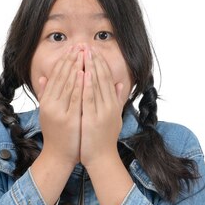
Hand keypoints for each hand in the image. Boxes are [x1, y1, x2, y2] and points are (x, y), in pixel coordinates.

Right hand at [37, 47, 84, 167]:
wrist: (59, 156)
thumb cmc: (57, 133)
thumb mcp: (48, 111)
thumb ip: (46, 93)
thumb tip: (42, 76)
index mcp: (47, 101)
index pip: (55, 75)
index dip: (64, 60)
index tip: (72, 48)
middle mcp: (51, 104)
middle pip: (61, 77)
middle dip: (71, 59)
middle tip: (79, 45)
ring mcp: (59, 112)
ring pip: (68, 85)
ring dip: (76, 67)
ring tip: (83, 53)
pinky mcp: (69, 119)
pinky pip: (75, 99)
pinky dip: (80, 85)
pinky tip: (84, 73)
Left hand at [80, 47, 124, 167]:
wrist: (102, 159)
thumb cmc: (105, 139)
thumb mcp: (114, 117)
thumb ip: (117, 100)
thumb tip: (121, 84)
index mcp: (114, 104)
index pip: (108, 79)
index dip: (101, 64)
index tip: (94, 51)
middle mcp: (110, 106)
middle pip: (102, 79)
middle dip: (94, 61)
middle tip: (87, 46)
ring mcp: (103, 112)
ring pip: (96, 85)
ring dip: (90, 68)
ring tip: (84, 53)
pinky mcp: (94, 119)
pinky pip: (89, 98)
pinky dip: (86, 85)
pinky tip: (82, 73)